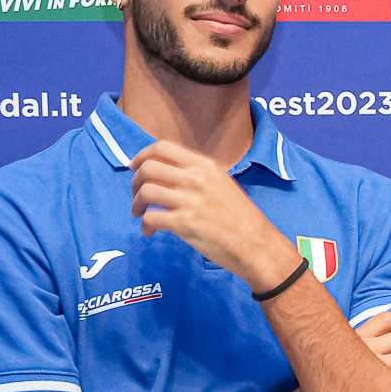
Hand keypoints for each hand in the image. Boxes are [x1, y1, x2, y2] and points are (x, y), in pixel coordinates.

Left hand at [128, 142, 292, 285]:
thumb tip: (168, 175)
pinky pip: (151, 217)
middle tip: (137, 196)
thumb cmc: (240, 217)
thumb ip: (197, 175)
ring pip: (145, 191)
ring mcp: (190, 200)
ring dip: (136, 204)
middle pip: (148, 168)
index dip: (142, 155)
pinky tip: (150, 231)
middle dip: (134, 182)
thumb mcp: (221, 183)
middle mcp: (195, 179)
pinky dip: (145, 225)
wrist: (256, 243)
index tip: (134, 167)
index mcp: (204, 165)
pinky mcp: (185, 224)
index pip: (162, 148)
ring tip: (140, 214)